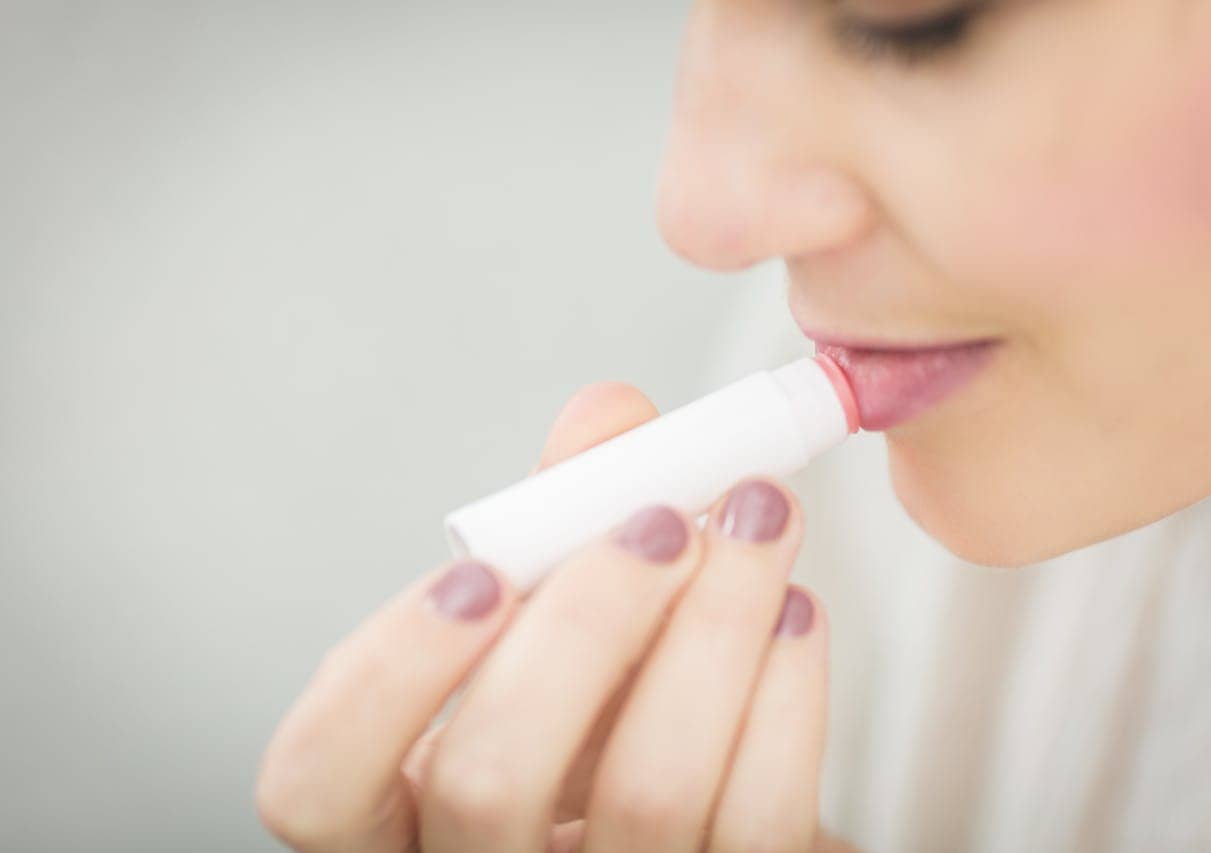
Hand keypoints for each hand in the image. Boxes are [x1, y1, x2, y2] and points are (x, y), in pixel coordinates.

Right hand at [257, 381, 846, 851]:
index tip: (482, 572)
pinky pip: (758, 819)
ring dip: (713, 628)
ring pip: (648, 793)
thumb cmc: (592, 710)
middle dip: (585, 624)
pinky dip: (785, 695)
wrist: (692, 805)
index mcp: (394, 812)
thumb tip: (607, 417)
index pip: (316, 780)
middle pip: (492, 780)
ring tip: (755, 524)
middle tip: (660, 522)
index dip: (389, 673)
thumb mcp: (543, 626)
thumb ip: (556, 518)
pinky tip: (790, 613)